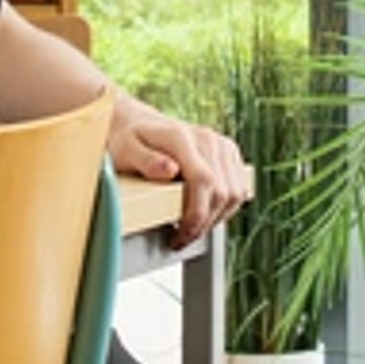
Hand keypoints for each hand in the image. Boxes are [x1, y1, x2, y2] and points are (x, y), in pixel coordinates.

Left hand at [108, 98, 250, 245]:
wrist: (139, 124)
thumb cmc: (129, 140)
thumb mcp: (125, 150)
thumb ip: (145, 160)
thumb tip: (169, 170)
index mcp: (182, 137)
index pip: (204, 181)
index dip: (196, 216)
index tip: (180, 235)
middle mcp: (208, 139)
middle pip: (223, 192)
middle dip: (204, 224)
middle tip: (181, 238)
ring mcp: (222, 146)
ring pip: (235, 194)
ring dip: (217, 219)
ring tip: (192, 228)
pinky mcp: (229, 154)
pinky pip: (239, 189)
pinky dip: (225, 209)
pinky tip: (205, 214)